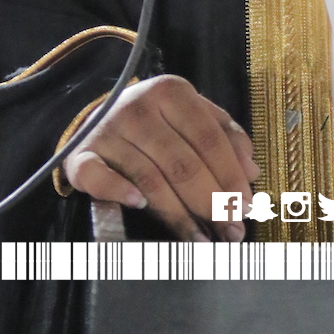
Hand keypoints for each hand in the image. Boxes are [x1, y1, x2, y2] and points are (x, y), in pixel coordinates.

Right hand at [63, 74, 258, 241]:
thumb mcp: (192, 114)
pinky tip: (141, 208)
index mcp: (171, 92)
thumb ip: (225, 135)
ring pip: (151, 180)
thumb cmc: (156, 119)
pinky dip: (121, 192)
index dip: (231, 175)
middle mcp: (138, 108)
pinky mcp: (81, 157)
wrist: (93, 116)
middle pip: (183, 164)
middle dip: (213, 203)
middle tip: (233, 231)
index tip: (249, 207)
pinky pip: (101, 179)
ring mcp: (107, 132)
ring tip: (204, 241)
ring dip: (180, 217)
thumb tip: (252, 171)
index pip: (209, 138)